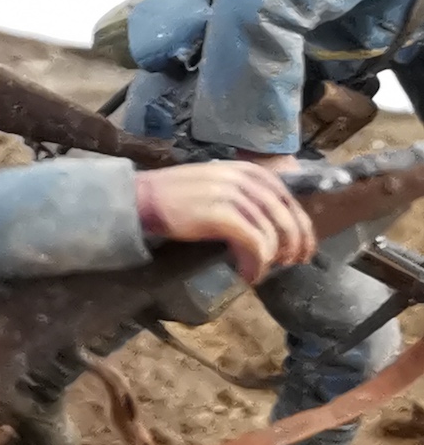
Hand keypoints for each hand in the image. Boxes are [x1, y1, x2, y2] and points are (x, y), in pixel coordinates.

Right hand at [134, 161, 314, 285]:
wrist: (141, 198)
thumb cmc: (174, 195)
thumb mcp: (216, 184)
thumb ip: (243, 194)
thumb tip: (271, 222)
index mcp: (247, 170)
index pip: (288, 199)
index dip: (302, 226)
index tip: (303, 249)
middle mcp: (243, 179)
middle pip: (286, 216)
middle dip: (295, 244)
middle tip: (291, 264)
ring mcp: (232, 196)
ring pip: (272, 233)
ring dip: (272, 259)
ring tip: (260, 272)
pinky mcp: (221, 215)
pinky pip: (255, 244)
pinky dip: (257, 263)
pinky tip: (248, 274)